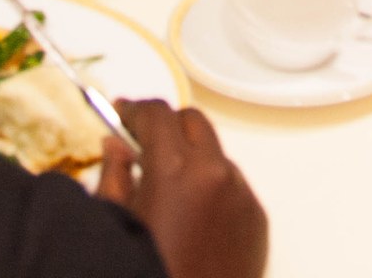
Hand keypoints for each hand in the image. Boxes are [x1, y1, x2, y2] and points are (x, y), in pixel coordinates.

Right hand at [97, 100, 265, 277]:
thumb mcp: (116, 222)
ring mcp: (241, 196)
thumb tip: (115, 146)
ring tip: (166, 188)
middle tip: (142, 143)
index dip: (135, 110)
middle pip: (193, 121)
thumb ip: (113, 175)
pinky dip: (212, 187)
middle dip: (167, 126)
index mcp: (175, 171)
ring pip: (216, 153)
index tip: (122, 115)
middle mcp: (215, 174)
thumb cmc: (148, 271)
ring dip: (192, 157)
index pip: (157, 114)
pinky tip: (191, 216)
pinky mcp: (257, 219)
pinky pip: (233, 185)